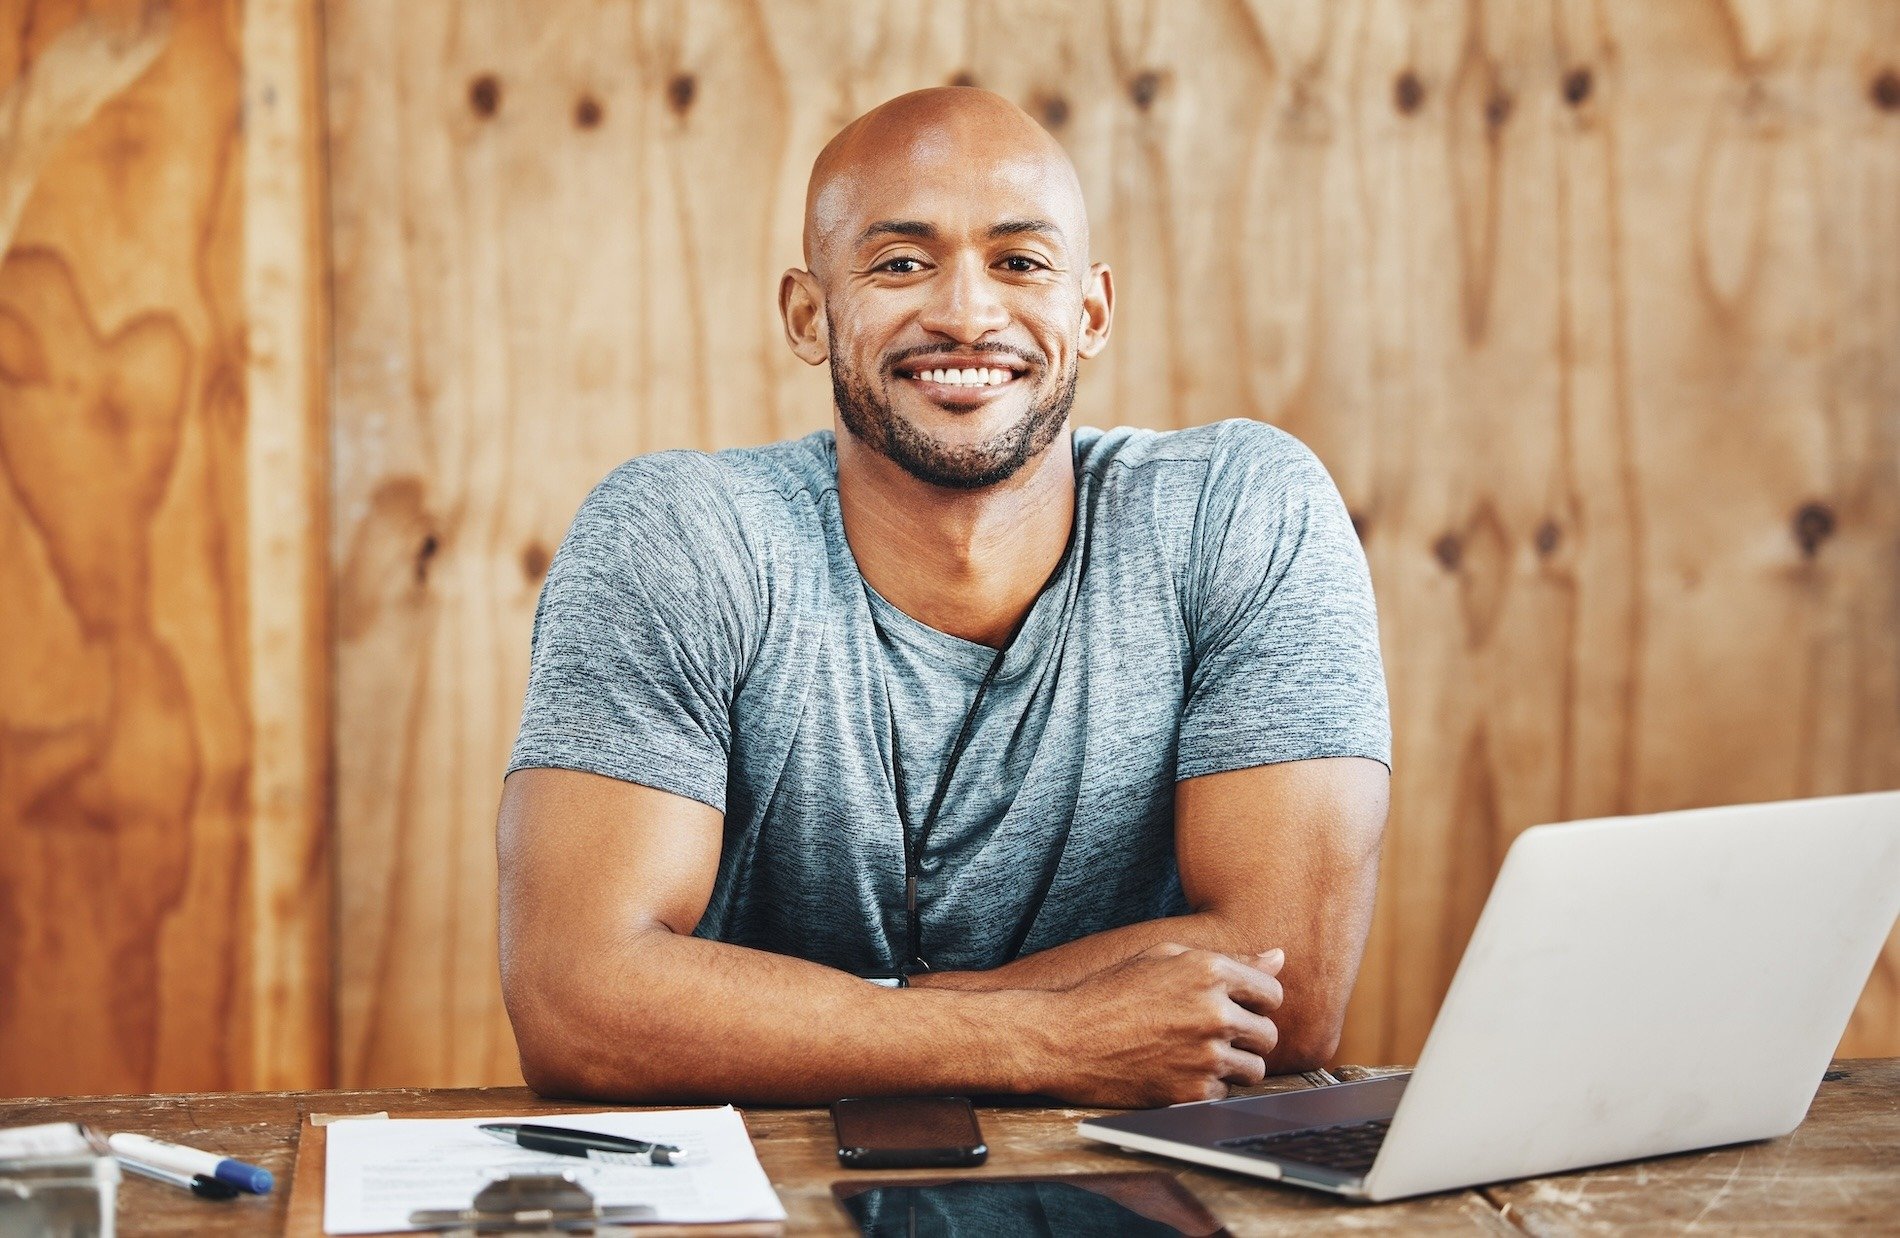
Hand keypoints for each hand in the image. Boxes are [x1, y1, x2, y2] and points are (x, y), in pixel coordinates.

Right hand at [1037, 943, 1284, 1106]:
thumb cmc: (1109, 993)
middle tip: (1213, 1037)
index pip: (1271, 992)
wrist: (1064, 1039)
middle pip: (1268, 1034)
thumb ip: (1228, 959)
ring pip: (1254, 1070)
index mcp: (1209, 971)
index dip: (1256, 1003)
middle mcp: (1214, 1011)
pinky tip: (1176, 1072)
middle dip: (1247, 1037)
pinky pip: (1225, 1093)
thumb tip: (1279, 957)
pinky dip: (1206, 1088)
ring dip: (1233, 1066)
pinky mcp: (1193, 1091)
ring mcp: (1206, 1054)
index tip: (1237, 1010)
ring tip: (1195, 1056)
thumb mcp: (1162, 958)